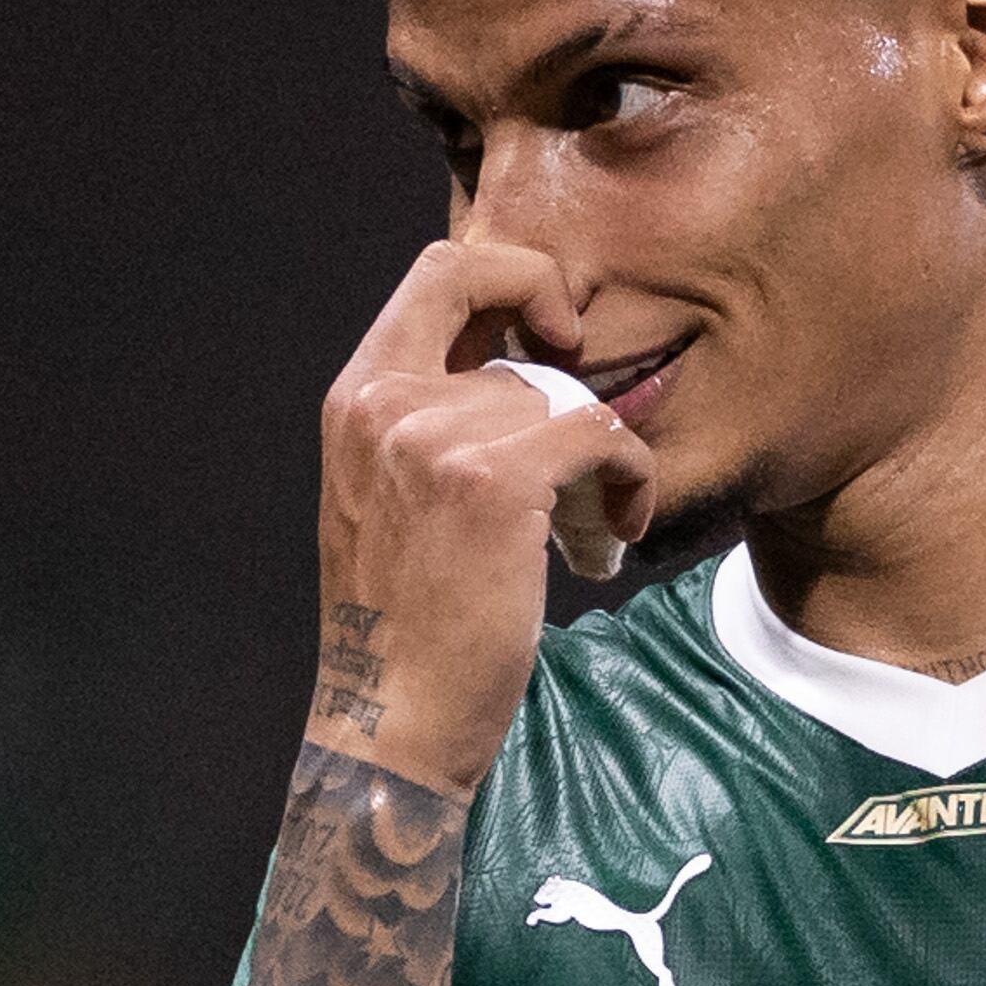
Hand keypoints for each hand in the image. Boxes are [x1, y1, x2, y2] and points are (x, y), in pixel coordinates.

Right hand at [312, 238, 655, 797]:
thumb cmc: (403, 623)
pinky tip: (619, 531)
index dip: (514, 275)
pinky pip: (601, 438)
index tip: (552, 336)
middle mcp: (384, 403)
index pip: (442, 268)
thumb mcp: (384, 495)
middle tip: (590, 439)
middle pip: (519, 330)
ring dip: (602, 459)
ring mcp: (436, 435)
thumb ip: (427, 421)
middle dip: (572, 375)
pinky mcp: (495, 481)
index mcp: (354, 398)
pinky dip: (631, 480)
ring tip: (596, 524)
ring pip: (567, 398)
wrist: (391, 717)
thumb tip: (517, 367)